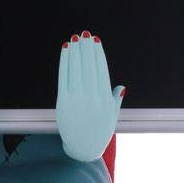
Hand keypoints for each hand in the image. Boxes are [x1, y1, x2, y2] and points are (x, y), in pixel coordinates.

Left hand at [56, 31, 124, 162]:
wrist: (83, 148)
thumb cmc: (98, 132)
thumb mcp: (111, 116)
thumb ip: (115, 100)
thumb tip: (121, 87)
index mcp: (105, 98)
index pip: (101, 69)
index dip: (97, 53)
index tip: (95, 41)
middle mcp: (92, 97)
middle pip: (88, 66)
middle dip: (86, 48)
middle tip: (84, 34)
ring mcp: (76, 99)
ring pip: (76, 69)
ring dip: (75, 52)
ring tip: (74, 39)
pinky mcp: (63, 101)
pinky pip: (64, 76)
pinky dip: (65, 62)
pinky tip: (66, 51)